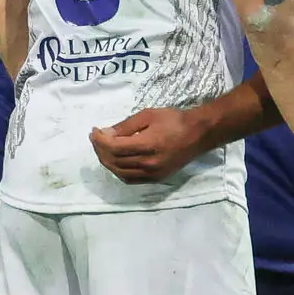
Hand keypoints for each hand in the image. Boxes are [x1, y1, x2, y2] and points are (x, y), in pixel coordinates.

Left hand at [91, 107, 211, 183]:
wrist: (199, 134)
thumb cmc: (174, 120)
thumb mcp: (148, 115)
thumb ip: (125, 126)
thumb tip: (106, 134)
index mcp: (148, 145)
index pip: (114, 147)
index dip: (99, 140)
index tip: (94, 131)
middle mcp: (149, 164)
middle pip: (114, 161)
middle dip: (99, 150)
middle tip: (96, 138)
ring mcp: (153, 174)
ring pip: (120, 173)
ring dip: (107, 161)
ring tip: (102, 149)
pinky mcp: (156, 179)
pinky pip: (130, 179)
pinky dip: (118, 171)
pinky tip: (114, 161)